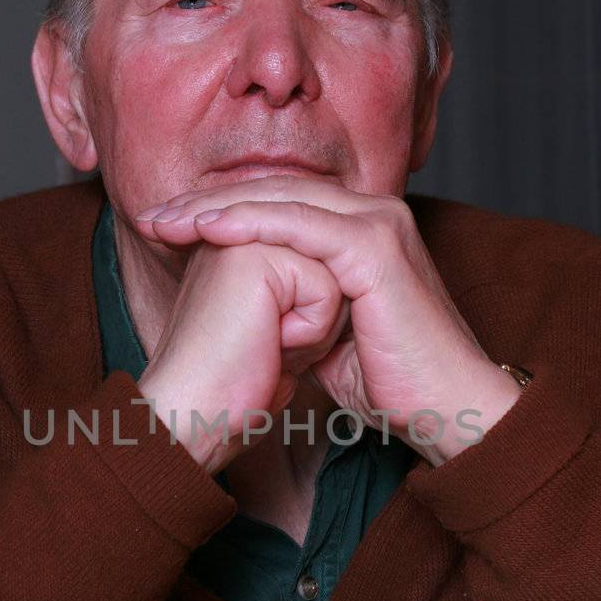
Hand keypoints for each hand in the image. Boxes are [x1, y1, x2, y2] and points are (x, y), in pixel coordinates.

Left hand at [135, 175, 523, 462]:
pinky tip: (208, 228)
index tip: (167, 227)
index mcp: (362, 228)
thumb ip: (296, 309)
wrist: (448, 409)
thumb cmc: (394, 383)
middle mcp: (374, 213)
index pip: (279, 202)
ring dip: (216, 206)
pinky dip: (250, 222)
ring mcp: (380, 224)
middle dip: (206, 201)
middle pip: (274, 190)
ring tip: (165, 218)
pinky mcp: (378, 247)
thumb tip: (255, 312)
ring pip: (283, 199)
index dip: (219, 210)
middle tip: (152, 214)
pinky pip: (301, 223)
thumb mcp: (327, 338)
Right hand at [136, 235, 347, 474]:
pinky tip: (267, 344)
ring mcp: (245, 234)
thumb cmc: (239, 385)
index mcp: (246, 240)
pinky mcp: (256, 254)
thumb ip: (309, 288)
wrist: (198, 417)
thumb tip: (354, 271)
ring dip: (317, 325)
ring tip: (268, 343)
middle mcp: (243, 228)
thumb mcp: (285, 327)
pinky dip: (309, 332)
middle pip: (336, 261)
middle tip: (269, 345)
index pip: (328, 261)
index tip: (268, 342)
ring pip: (337, 272)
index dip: (319, 316)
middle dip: (320, 316)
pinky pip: (328, 290)